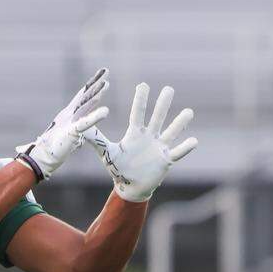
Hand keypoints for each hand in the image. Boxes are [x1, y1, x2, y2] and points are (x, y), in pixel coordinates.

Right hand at [16, 68, 109, 179]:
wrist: (42, 157)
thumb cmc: (54, 148)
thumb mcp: (68, 137)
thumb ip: (75, 134)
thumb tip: (80, 138)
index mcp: (70, 114)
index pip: (83, 97)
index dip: (92, 86)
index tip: (102, 77)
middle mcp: (69, 114)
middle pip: (85, 95)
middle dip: (96, 83)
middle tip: (106, 70)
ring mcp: (70, 121)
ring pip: (85, 105)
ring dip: (96, 94)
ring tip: (106, 83)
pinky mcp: (71, 131)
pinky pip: (85, 123)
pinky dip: (95, 117)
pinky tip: (106, 111)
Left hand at [84, 83, 196, 202]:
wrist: (129, 186)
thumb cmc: (118, 167)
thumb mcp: (106, 152)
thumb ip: (95, 139)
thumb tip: (78, 128)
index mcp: (135, 133)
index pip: (138, 113)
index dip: (140, 100)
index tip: (144, 84)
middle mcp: (149, 137)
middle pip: (157, 118)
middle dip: (162, 104)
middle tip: (169, 88)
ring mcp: (159, 147)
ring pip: (171, 132)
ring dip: (180, 123)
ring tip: (189, 111)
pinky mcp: (166, 161)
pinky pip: (177, 153)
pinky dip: (185, 148)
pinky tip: (194, 140)